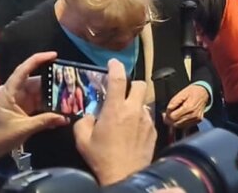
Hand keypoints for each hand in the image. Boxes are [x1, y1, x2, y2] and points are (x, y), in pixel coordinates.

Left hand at [0, 51, 68, 167]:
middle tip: (71, 81)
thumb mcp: (23, 129)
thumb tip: (65, 118)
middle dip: (52, 81)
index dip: (38, 60)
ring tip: (69, 93)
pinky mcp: (20, 108)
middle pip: (34, 81)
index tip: (54, 55)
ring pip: (37, 91)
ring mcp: (16, 100)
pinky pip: (36, 100)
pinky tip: (60, 104)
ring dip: (51, 93)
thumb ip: (45, 121)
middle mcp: (12, 92)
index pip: (23, 70)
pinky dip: (47, 102)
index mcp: (8, 92)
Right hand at [73, 59, 155, 185]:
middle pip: (140, 84)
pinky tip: (132, 130)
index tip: (114, 62)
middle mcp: (134, 110)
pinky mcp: (154, 129)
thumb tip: (90, 115)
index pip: (118, 79)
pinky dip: (140, 118)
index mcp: (115, 109)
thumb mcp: (83, 140)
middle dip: (131, 84)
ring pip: (144, 101)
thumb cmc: (102, 158)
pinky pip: (148, 117)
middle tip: (121, 93)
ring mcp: (147, 119)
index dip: (116, 67)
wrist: (125, 175)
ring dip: (135, 103)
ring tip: (125, 116)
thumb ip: (84, 122)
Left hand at [162, 83, 209, 128]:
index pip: (173, 117)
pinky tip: (179, 117)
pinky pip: (186, 126)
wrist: (204, 92)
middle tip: (166, 115)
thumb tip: (167, 112)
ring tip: (173, 115)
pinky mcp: (198, 121)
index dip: (167, 116)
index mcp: (189, 107)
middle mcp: (194, 115)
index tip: (164, 113)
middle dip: (169, 120)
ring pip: (180, 126)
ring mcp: (196, 119)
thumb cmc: (192, 91)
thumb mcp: (181, 94)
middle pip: (176, 123)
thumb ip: (173, 103)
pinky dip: (181, 122)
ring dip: (174, 122)